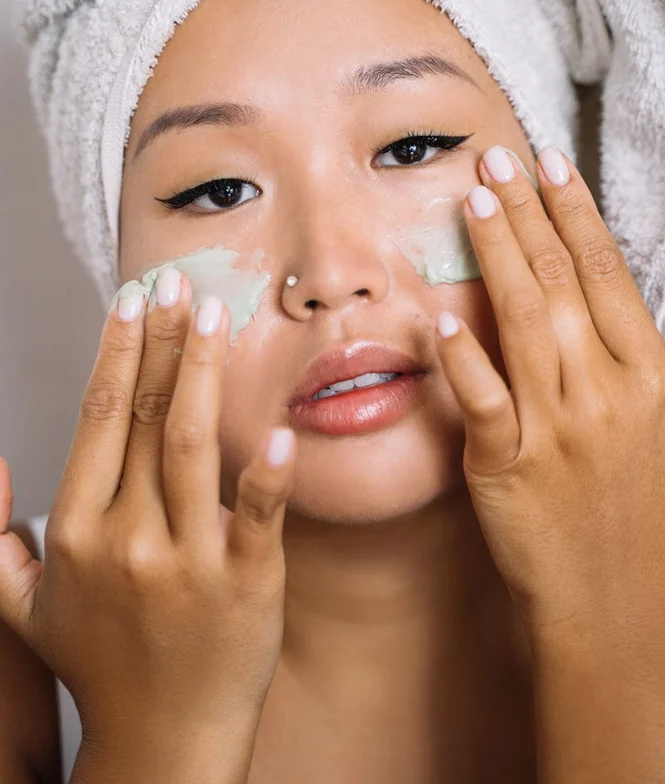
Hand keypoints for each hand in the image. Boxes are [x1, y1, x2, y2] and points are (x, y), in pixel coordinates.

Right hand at [0, 272, 294, 750]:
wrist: (163, 740)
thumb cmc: (101, 667)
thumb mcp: (26, 611)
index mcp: (75, 531)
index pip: (99, 418)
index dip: (117, 352)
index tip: (133, 302)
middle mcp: (125, 537)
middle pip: (148, 415)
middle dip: (164, 340)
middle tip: (178, 281)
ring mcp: (187, 560)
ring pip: (195, 445)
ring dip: (205, 372)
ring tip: (215, 314)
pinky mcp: (245, 582)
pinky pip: (256, 515)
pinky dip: (270, 472)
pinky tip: (283, 427)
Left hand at [435, 144, 664, 633]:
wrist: (617, 610)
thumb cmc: (663, 527)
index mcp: (651, 381)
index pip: (609, 276)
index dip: (577, 215)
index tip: (552, 167)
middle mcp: (603, 394)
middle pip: (560, 282)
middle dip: (526, 213)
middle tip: (496, 160)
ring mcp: (552, 428)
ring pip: (521, 321)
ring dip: (495, 254)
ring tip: (471, 200)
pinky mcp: (503, 465)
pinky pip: (480, 398)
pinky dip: (461, 355)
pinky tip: (441, 312)